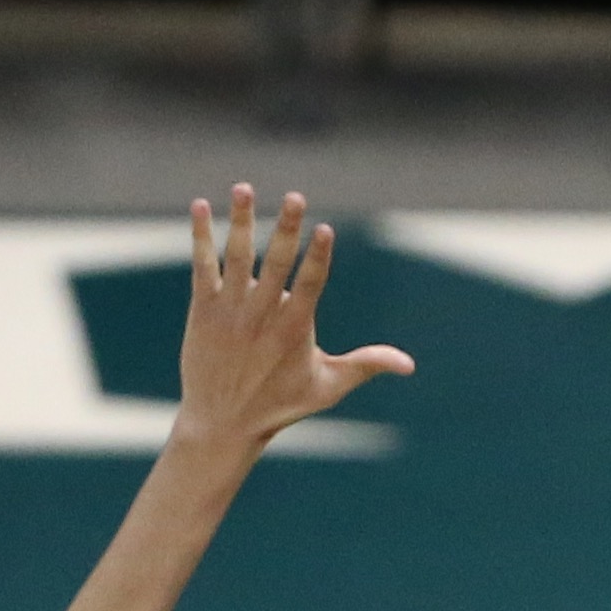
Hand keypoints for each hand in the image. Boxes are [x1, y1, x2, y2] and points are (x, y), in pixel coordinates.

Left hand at [170, 186, 408, 452]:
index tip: (325, 228)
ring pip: (237, 257)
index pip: (310, 284)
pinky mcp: (202, 309)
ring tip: (245, 188)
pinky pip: (202, 265)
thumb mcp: (327, 386)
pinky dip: (202, 236)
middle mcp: (261, 315)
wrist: (221, 422)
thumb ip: (365, 365)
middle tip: (297, 197)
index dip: (318, 256)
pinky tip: (201, 207)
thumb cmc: (279, 404)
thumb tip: (409, 364)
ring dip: (243, 221)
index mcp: (294, 329)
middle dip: (288, 228)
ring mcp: (230, 310)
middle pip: (278, 263)